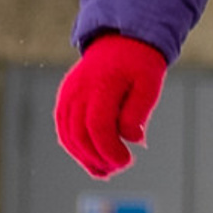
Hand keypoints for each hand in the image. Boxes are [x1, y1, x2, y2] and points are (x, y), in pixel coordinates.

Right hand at [54, 34, 168, 176]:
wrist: (120, 41)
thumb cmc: (139, 64)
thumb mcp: (149, 83)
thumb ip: (138, 111)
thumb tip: (132, 140)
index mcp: (101, 85)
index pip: (98, 126)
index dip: (109, 149)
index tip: (127, 161)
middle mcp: (78, 91)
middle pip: (79, 134)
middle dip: (98, 157)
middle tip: (119, 168)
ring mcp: (68, 95)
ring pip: (67, 134)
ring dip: (84, 157)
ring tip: (105, 171)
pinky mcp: (65, 99)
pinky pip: (63, 128)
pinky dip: (75, 148)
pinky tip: (91, 162)